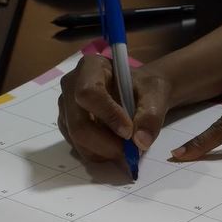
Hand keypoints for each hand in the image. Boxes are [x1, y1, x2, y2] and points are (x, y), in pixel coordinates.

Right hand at [57, 55, 172, 160]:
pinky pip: (78, 147)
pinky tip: (115, 147)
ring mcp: (65, 107)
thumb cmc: (144, 88)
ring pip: (77, 139)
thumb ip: (151, 116)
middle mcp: (71, 85)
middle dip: (105, 143)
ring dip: (104, 151)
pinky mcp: (67, 125)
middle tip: (130, 152)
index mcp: (91, 67)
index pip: (89, 93)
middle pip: (78, 123)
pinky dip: (99, 154)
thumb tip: (140, 142)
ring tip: (126, 148)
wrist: (139, 93)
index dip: (108, 116)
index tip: (129, 133)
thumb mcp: (156, 95)